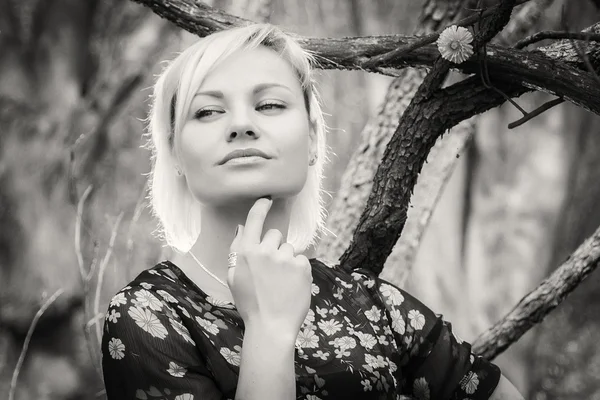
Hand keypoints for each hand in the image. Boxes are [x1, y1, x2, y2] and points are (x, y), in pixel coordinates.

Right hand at [227, 198, 312, 339]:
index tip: (267, 200)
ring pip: (289, 249)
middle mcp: (265, 251)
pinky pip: (301, 260)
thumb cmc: (250, 304)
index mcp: (245, 253)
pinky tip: (291, 286)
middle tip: (271, 269)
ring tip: (281, 282)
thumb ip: (237, 251)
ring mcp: (285, 258)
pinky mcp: (302, 267)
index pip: (254, 221)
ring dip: (287, 261)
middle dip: (274, 246)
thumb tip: (242, 229)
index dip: (260, 207)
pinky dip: (298, 271)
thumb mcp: (233, 278)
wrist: (271, 326)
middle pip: (275, 235)